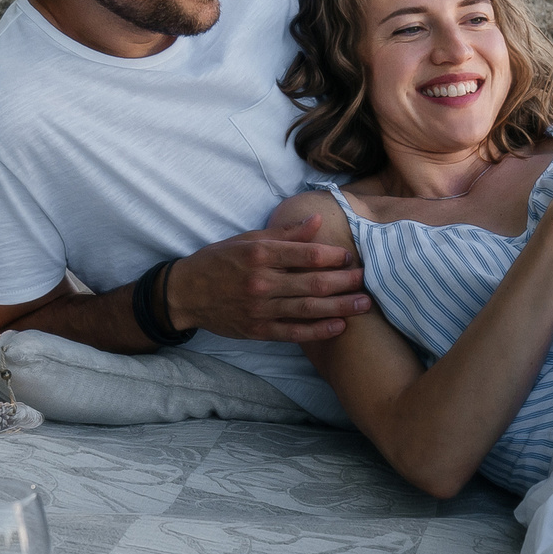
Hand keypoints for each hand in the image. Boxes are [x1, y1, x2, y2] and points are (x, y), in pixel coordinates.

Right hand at [165, 211, 371, 342]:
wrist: (186, 294)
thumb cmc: (218, 262)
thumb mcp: (248, 239)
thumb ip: (284, 234)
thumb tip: (317, 221)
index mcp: (259, 254)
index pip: (305, 254)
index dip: (333, 256)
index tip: (350, 257)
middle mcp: (261, 282)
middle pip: (313, 283)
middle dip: (345, 282)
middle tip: (366, 280)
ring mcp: (260, 309)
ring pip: (308, 308)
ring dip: (340, 307)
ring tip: (364, 304)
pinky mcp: (258, 331)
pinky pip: (294, 332)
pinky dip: (318, 331)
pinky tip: (339, 326)